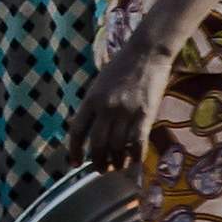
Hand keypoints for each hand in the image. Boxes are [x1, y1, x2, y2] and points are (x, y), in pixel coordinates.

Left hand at [71, 45, 166, 172]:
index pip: (77, 130)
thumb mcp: (100, 83)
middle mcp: (106, 107)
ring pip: (117, 147)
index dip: (74, 150)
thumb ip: (94, 105)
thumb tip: (90, 130)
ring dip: (116, 161)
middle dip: (98, 161)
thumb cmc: (122, 66)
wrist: (147, 52)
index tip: (74, 163)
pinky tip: (134, 162)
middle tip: (100, 169)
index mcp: (91, 98)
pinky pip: (138, 143)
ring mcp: (126, 112)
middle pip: (97, 143)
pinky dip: (135, 157)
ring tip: (117, 166)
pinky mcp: (145, 114)